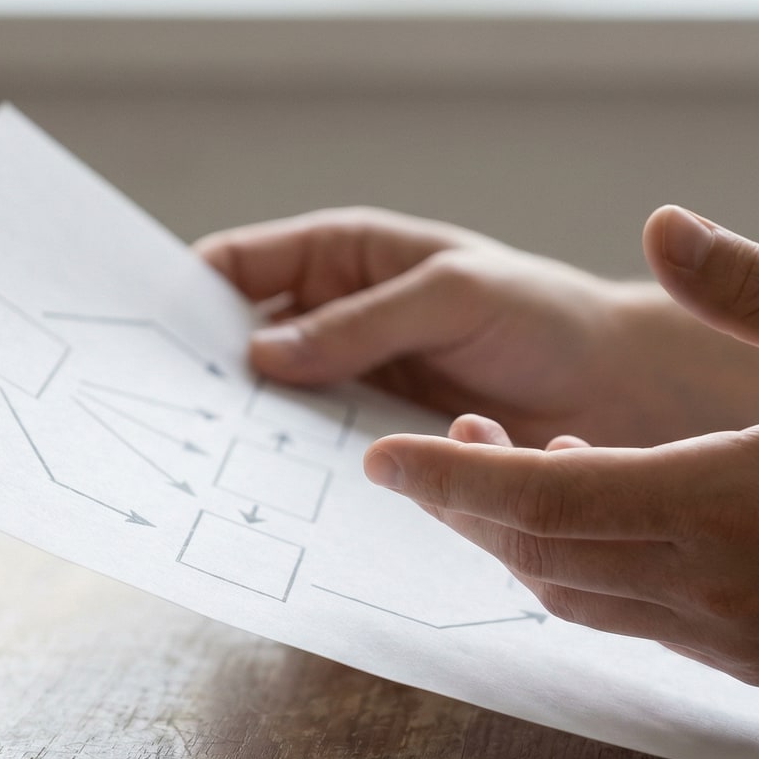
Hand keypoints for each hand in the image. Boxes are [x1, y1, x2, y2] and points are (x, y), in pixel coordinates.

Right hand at [196, 208, 758, 447]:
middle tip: (159, 415)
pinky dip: (294, 477)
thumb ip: (361, 322)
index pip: (237, 264)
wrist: (621, 393)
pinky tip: (272, 502)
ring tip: (205, 468)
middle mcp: (335, 320)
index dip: (183, 292)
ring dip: (246, 433)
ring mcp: (351, 386)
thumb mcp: (452, 296)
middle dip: (202, 373)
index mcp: (343, 256)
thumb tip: (260, 351)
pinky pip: (316, 460)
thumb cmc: (544, 318)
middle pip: (239, 343)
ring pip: (272, 409)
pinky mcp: (375, 445)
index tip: (137, 334)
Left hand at [362, 205, 758, 698]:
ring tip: (504, 464)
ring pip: (573, 596)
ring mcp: (720, 633)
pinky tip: (594, 514)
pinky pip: (625, 620)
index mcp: (720, 505)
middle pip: (537, 554)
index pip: (544, 498)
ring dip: (518, 539)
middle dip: (466, 505)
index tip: (383, 457)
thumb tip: (664, 225)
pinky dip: (578, 571)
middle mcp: (703, 584)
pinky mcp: (743, 657)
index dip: (452, 478)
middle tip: (427, 451)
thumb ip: (757, 291)